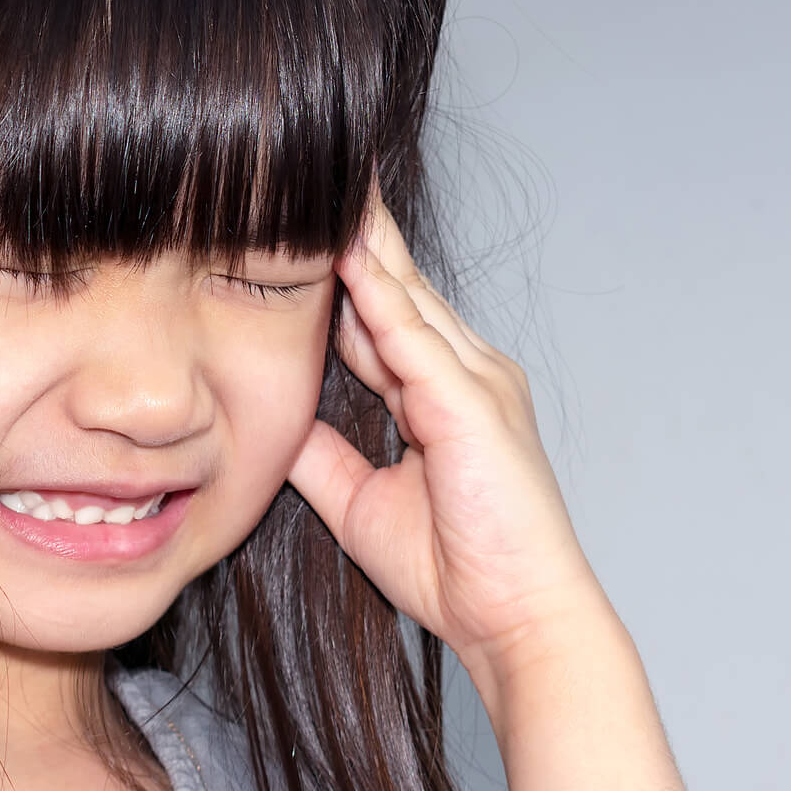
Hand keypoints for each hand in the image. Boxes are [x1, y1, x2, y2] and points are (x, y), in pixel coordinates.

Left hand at [288, 182, 612, 687]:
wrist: (515, 622)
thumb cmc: (457, 570)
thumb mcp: (362, 502)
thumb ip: (323, 458)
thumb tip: (274, 421)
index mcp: (443, 392)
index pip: (383, 313)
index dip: (343, 270)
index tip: (300, 226)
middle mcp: (466, 372)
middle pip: (399, 285)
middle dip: (357, 231)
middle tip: (314, 169)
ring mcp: (476, 383)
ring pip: (408, 297)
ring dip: (363, 244)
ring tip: (323, 189)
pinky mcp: (475, 407)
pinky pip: (419, 341)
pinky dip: (382, 300)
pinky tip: (348, 263)